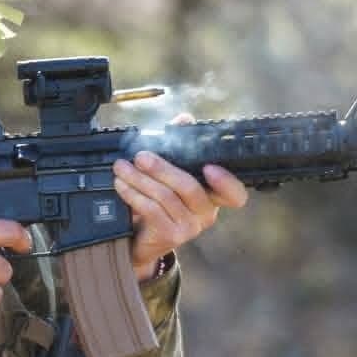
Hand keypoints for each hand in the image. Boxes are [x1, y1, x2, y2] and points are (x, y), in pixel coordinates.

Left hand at [113, 113, 248, 280]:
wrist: (143, 238)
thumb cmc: (161, 201)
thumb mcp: (171, 172)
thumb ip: (180, 145)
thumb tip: (185, 119)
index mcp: (213, 196)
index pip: (235, 195)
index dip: (227, 182)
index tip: (209, 168)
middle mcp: (206, 214)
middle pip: (190, 188)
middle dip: (162, 169)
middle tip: (141, 156)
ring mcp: (189, 227)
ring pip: (165, 197)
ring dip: (140, 179)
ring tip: (122, 167)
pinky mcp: (170, 235)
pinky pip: (151, 210)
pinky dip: (133, 194)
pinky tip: (121, 184)